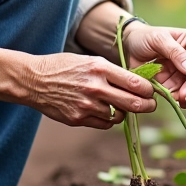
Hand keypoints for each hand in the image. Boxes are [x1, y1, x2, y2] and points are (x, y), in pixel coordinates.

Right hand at [24, 53, 156, 128]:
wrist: (34, 80)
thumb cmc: (64, 67)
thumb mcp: (89, 61)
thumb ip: (112, 72)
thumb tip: (137, 84)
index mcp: (99, 68)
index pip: (135, 83)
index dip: (149, 90)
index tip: (151, 91)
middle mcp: (95, 87)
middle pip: (133, 103)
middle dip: (147, 106)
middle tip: (150, 105)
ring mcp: (86, 105)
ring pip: (119, 116)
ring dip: (123, 112)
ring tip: (118, 105)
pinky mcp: (78, 119)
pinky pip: (104, 124)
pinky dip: (109, 119)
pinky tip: (104, 111)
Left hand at [123, 24, 185, 107]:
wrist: (128, 47)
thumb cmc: (143, 37)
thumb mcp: (157, 39)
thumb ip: (174, 51)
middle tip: (183, 95)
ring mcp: (185, 73)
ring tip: (175, 98)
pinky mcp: (176, 84)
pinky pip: (182, 95)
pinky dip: (179, 99)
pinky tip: (174, 101)